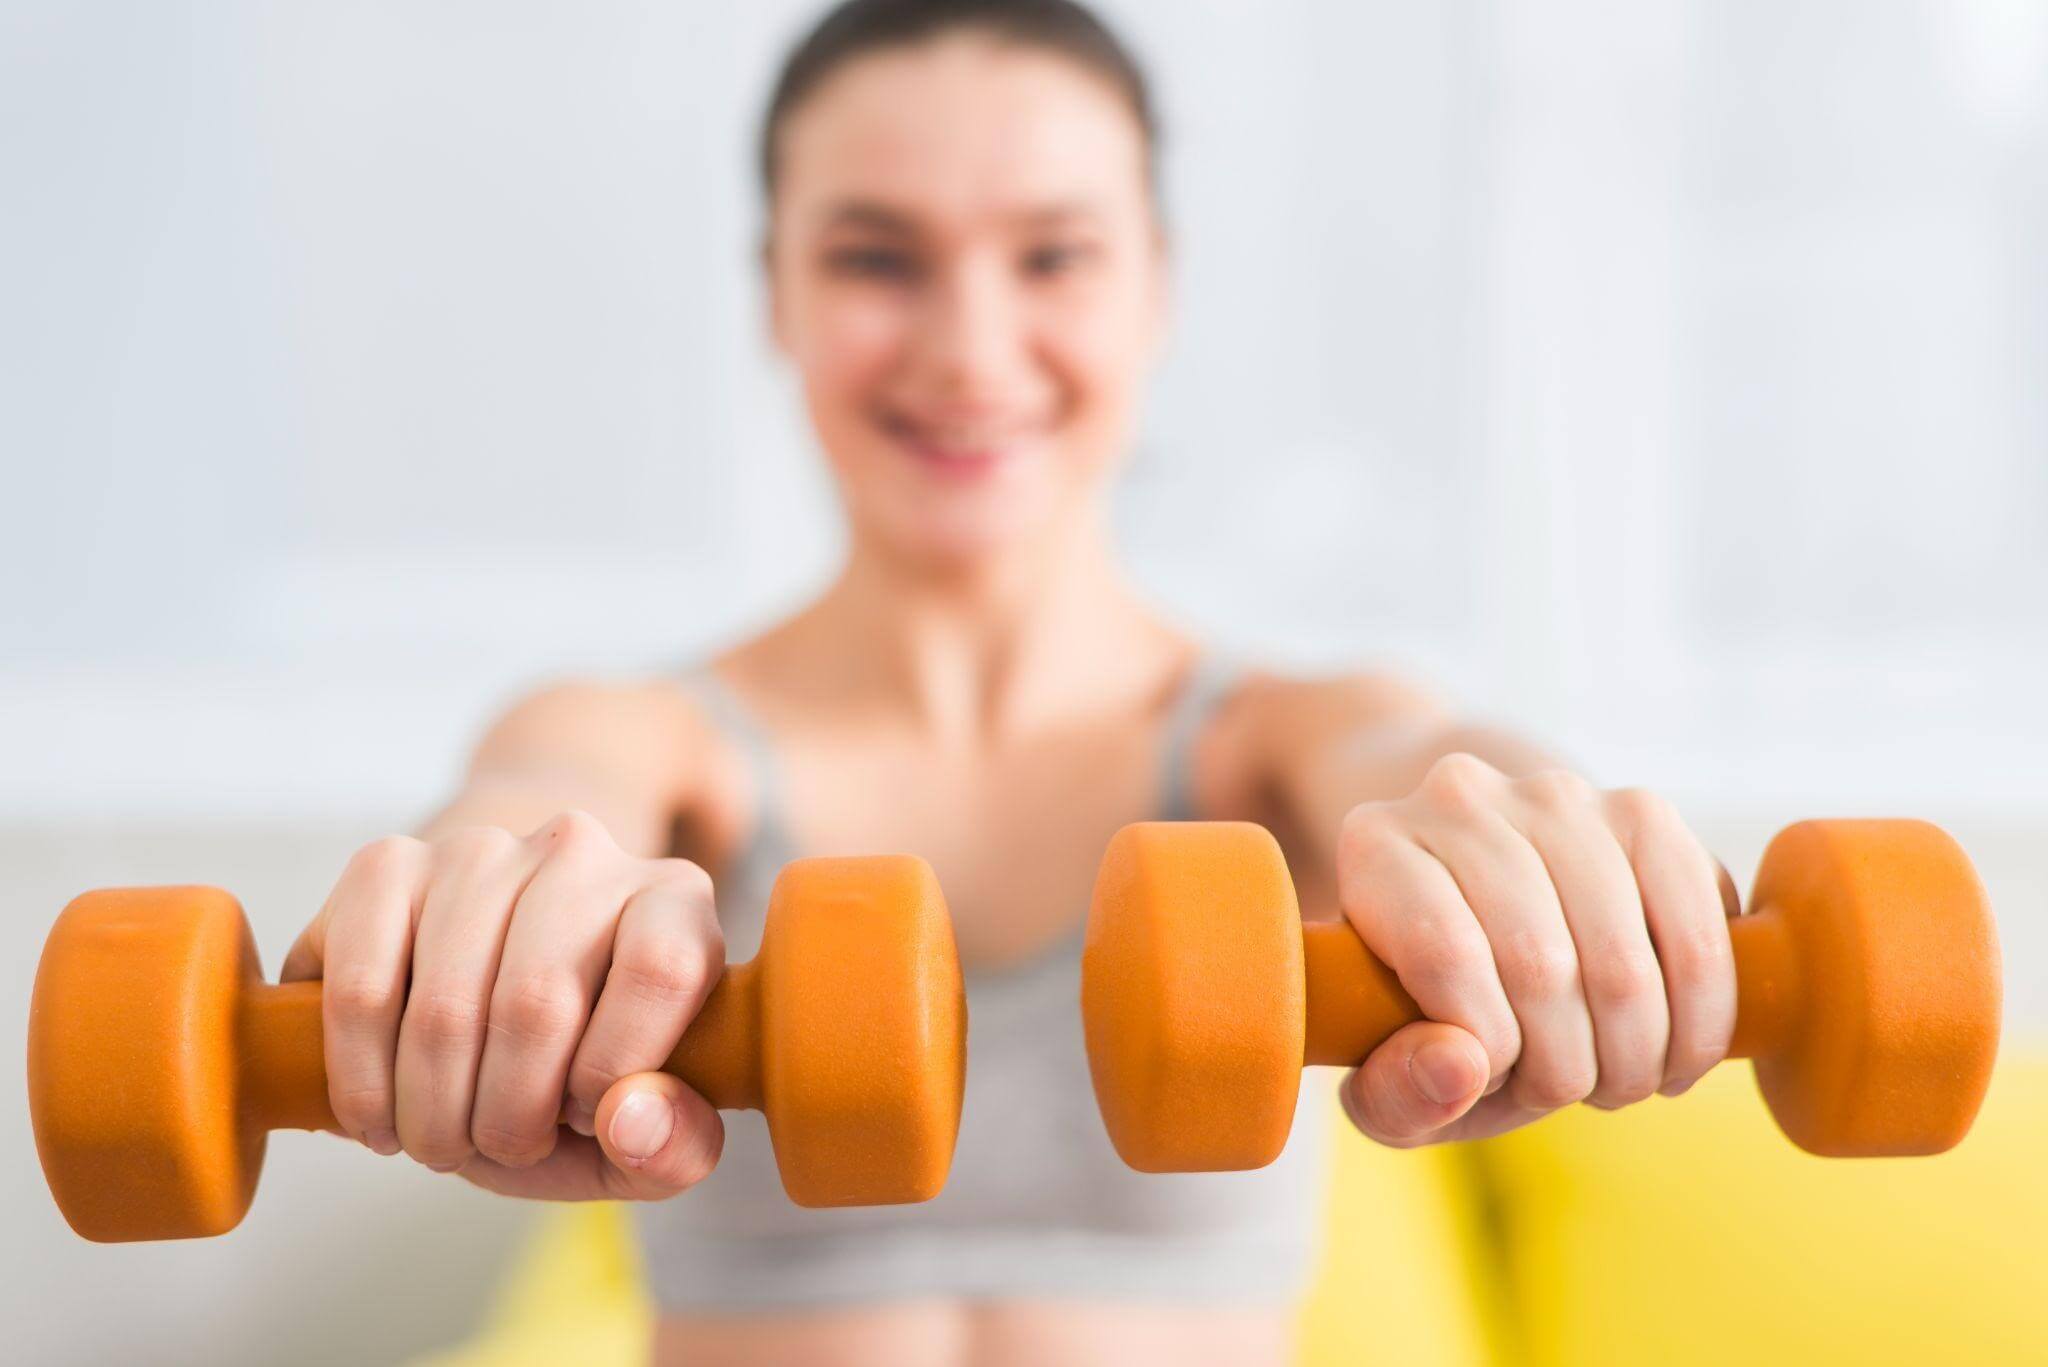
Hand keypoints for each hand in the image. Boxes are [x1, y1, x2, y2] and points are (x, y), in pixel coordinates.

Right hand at [282, 810, 725, 1199]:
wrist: (492, 980)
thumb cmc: (584, 1060)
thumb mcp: (652, 1123)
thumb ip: (677, 1143)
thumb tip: (629, 1125)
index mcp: (672, 898)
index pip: (662, 968)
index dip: (614, 1068)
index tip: (584, 1120)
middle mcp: (581, 853)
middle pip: (537, 1001)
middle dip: (506, 1119)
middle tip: (497, 1152)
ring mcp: (480, 851)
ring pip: (445, 1007)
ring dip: (432, 1112)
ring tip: (440, 1142)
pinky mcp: (387, 864)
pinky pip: (362, 988)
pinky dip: (361, 1078)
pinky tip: (378, 1115)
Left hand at [1334, 754, 1738, 1146]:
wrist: (1487, 907)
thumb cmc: (1423, 1002)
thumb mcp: (1381, 1066)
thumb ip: (1392, 1092)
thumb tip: (1461, 1070)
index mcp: (1375, 847)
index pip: (1445, 955)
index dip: (1484, 1049)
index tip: (1489, 1080)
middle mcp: (1460, 798)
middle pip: (1539, 963)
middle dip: (1564, 1069)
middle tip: (1561, 1094)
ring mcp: (1558, 796)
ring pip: (1622, 961)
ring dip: (1632, 1058)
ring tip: (1613, 1082)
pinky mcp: (1645, 812)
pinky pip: (1699, 935)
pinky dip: (1698, 1023)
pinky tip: (1672, 1058)